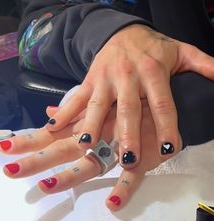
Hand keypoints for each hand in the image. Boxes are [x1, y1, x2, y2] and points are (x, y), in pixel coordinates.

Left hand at [0, 99, 181, 210]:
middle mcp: (98, 133)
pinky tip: (112, 204)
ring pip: (90, 162)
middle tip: (10, 171)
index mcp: (88, 122)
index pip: (52, 133)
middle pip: (62, 148)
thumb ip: (72, 112)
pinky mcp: (141, 156)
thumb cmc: (131, 101)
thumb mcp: (99, 103)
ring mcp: (118, 145)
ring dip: (69, 176)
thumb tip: (47, 114)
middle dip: (36, 159)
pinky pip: (133, 176)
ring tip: (46, 186)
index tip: (4, 148)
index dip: (28, 140)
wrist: (168, 93)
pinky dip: (123, 188)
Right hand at [44, 24, 213, 169]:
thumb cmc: (154, 47)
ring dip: (91, 126)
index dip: (167, 125)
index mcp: (154, 71)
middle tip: (128, 159)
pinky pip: (75, 98)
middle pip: (129, 109)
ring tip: (86, 146)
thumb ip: (205, 65)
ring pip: (97, 105)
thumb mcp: (182, 52)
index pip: (163, 102)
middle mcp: (128, 75)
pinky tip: (53, 127)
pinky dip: (63, 112)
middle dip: (127, 134)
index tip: (170, 147)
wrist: (122, 30)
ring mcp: (105, 78)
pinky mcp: (88, 80)